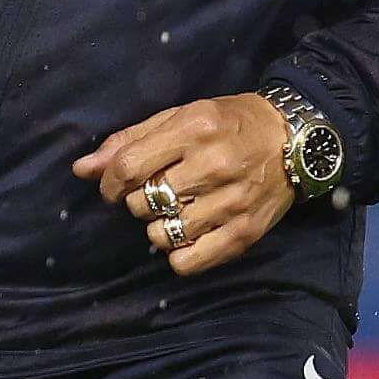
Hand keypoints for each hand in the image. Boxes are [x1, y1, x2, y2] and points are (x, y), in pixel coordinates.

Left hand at [77, 91, 295, 276]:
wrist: (296, 139)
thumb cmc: (231, 124)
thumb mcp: (181, 117)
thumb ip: (130, 141)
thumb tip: (82, 170)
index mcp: (194, 129)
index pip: (128, 167)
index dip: (110, 183)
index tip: (114, 187)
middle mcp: (212, 165)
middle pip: (143, 202)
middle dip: (139, 201)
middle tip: (157, 192)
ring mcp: (231, 202)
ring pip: (162, 234)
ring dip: (159, 226)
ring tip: (177, 211)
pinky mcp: (244, 233)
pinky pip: (188, 261)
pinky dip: (179, 254)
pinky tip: (188, 235)